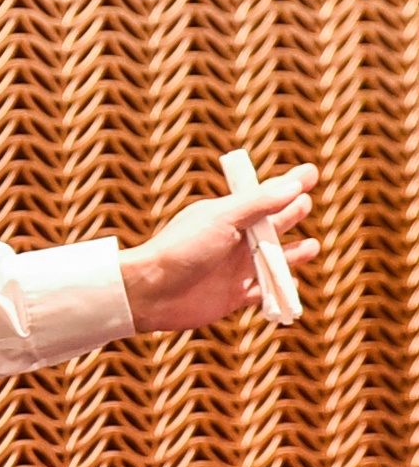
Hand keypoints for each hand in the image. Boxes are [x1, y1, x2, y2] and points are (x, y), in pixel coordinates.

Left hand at [119, 163, 319, 332]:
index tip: (312, 171)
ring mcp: (233, 268)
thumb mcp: (222, 219)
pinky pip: (264, 291)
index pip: (266, 195)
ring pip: (271, 259)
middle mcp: (232, 240)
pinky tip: (294, 283)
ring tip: (313, 245)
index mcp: (227, 215)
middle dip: (290, 214)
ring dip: (292, 253)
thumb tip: (293, 184)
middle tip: (308, 201)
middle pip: (270, 225)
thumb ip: (258, 204)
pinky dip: (280, 287)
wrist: (153, 291)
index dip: (289, 184)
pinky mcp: (234, 295)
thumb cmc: (183, 247)